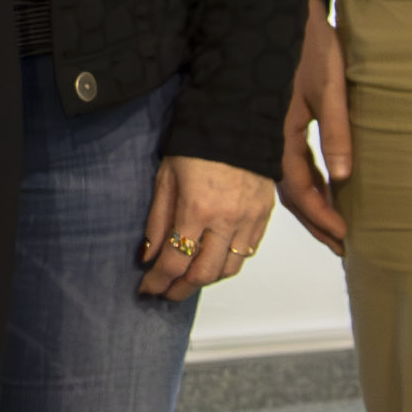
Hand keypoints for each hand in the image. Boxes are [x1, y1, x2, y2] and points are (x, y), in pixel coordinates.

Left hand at [140, 155, 279, 300]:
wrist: (237, 119)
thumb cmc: (195, 144)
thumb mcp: (165, 177)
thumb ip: (157, 220)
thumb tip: (148, 256)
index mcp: (196, 209)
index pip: (174, 261)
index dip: (158, 281)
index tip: (147, 288)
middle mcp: (225, 220)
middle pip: (203, 274)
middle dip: (181, 289)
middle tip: (167, 292)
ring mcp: (249, 219)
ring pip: (229, 269)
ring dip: (206, 279)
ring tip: (189, 278)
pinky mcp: (265, 215)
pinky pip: (249, 252)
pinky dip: (229, 262)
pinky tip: (215, 259)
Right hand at [279, 2, 351, 254]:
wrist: (279, 11)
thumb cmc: (308, 45)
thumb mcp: (329, 88)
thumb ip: (336, 132)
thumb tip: (344, 178)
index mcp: (281, 136)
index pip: (302, 190)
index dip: (323, 216)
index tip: (345, 237)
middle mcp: (270, 141)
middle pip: (292, 194)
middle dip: (317, 221)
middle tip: (342, 246)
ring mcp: (270, 133)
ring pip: (289, 181)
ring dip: (311, 206)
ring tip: (333, 228)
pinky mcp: (275, 123)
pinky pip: (288, 164)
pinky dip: (305, 183)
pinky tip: (321, 189)